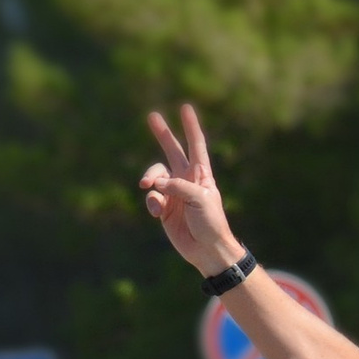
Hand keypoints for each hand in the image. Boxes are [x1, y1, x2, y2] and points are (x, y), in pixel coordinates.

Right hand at [139, 104, 246, 275]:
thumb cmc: (211, 223)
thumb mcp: (199, 200)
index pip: (196, 145)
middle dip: (163, 134)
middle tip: (152, 115)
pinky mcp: (164, 208)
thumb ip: (177, 186)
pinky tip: (156, 211)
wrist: (208, 250)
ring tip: (147, 187)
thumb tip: (154, 184)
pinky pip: (152, 197)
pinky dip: (151, 202)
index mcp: (201, 174)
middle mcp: (186, 180)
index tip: (186, 108)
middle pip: (172, 151)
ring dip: (150, 180)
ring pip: (155, 176)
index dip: (190, 127)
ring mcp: (174, 193)